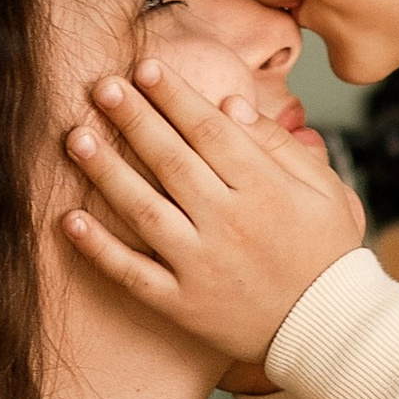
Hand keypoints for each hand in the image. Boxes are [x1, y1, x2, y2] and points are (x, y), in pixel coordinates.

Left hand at [64, 59, 366, 366]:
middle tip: (102, 87)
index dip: (174, 96)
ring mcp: (202, 265)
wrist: (329, 329)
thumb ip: (280, 146)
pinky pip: (133, 273)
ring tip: (77, 137)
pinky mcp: (183, 303)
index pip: (210, 131)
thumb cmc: (328, 253)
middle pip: (171, 161)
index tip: (144, 68)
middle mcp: (229, 224)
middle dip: (134, 119)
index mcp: (266, 190)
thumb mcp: (326, 191)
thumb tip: (230, 104)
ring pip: (144, 210)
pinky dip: (99, 248)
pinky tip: (70, 221)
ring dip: (106, 172)